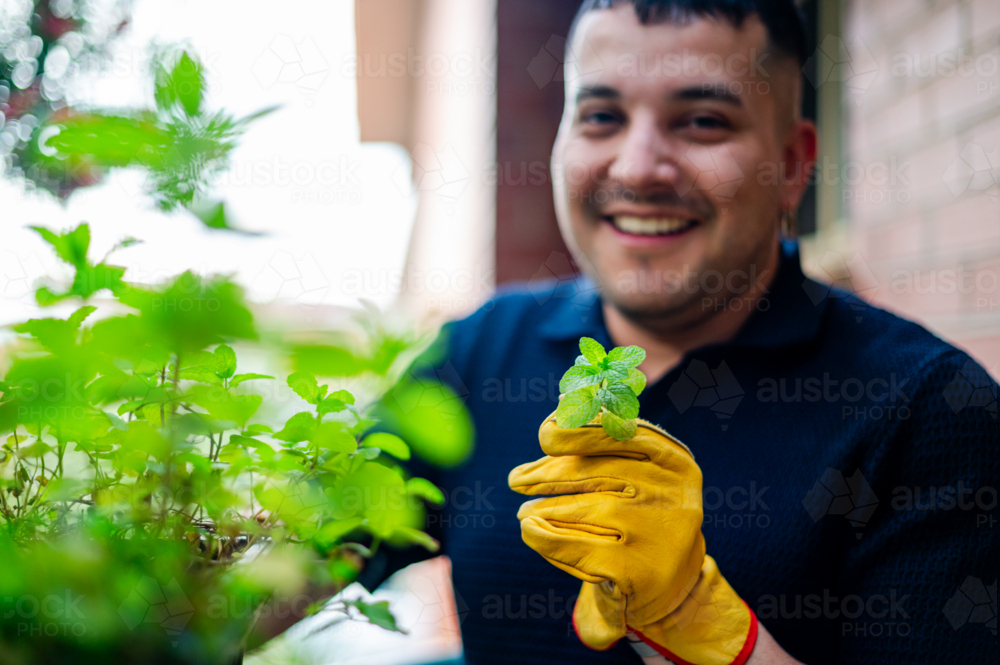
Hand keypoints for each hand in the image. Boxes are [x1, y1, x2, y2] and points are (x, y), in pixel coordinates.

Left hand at [509, 412, 756, 664]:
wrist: (670, 582)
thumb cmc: (642, 513)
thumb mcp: (640, 474)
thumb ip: (604, 441)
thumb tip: (556, 416)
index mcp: (673, 461)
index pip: (615, 434)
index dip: (574, 431)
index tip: (545, 434)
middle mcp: (669, 493)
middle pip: (592, 473)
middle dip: (546, 475)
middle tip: (516, 480)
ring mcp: (654, 532)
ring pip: (579, 510)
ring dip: (542, 509)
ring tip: (524, 512)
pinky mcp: (634, 569)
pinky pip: (573, 546)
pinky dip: (543, 537)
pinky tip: (530, 530)